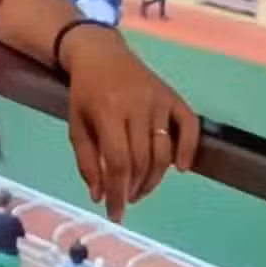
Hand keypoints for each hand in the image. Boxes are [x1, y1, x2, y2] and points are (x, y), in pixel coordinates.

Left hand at [60, 26, 198, 222]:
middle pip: (142, 159)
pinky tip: (181, 168)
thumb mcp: (76, 124)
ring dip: (155, 178)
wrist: (100, 52)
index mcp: (107, 111)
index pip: (118, 161)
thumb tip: (100, 196)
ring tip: (140, 189)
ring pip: (164, 150)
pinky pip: (189, 125)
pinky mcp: (172, 95)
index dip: (117, 192)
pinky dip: (188, 149)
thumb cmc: (85, 91)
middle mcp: (136, 105)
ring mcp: (157, 99)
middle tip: (126, 199)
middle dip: (134, 188)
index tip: (115, 213)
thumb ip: (86, 161)